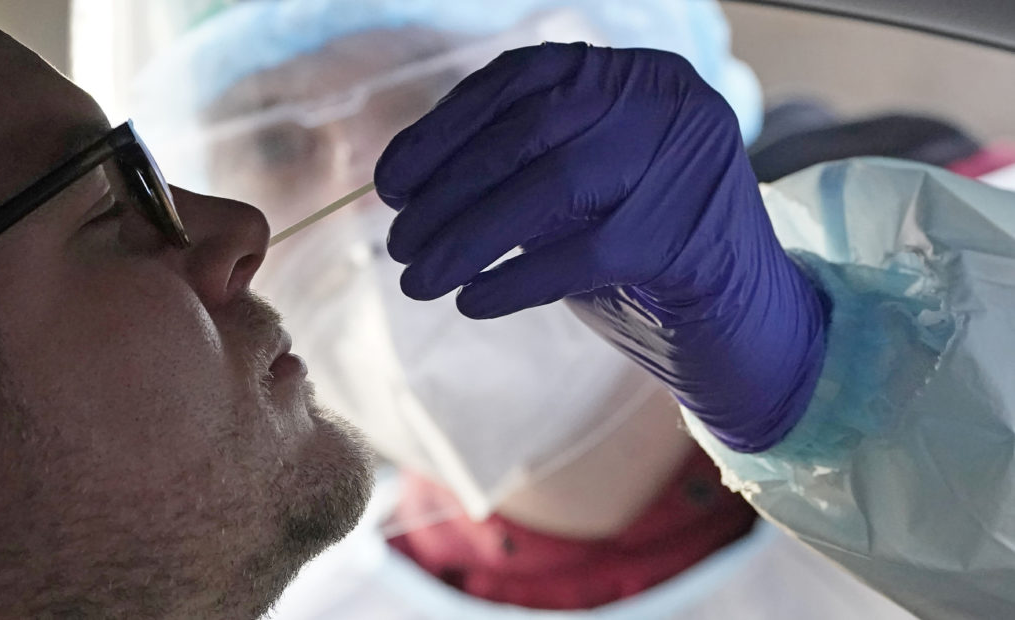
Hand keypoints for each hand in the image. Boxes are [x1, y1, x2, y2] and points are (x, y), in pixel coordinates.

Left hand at [374, 43, 826, 451]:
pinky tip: (471, 303)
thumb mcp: (579, 189)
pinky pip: (580, 254)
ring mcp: (687, 162)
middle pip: (528, 132)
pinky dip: (515, 280)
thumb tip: (407, 179)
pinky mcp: (690, 235)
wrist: (743, 321)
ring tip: (417, 278)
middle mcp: (668, 101)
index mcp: (636, 75)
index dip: (443, 130)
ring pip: (551, 187)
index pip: (521, 80)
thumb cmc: (643, 251)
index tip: (390, 181)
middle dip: (448, 191)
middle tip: (398, 243)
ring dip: (468, 238)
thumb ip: (515, 166)